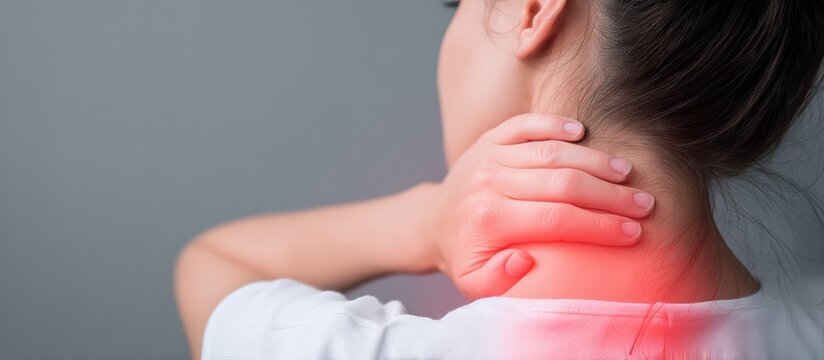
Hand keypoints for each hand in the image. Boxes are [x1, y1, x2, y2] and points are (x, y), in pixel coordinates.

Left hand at [423, 113, 655, 298]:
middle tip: (645, 204)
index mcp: (491, 219)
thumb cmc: (465, 255)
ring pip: (552, 151)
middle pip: (562, 183)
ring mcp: (490, 156)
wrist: (433, 222)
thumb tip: (526, 260)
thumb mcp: (474, 282)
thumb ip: (499, 280)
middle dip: (610, 195)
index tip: (634, 233)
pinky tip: (584, 131)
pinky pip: (525, 124)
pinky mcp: (490, 138)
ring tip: (628, 173)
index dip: (600, 226)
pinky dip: (555, 123)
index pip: (557, 219)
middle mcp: (491, 182)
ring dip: (594, 160)